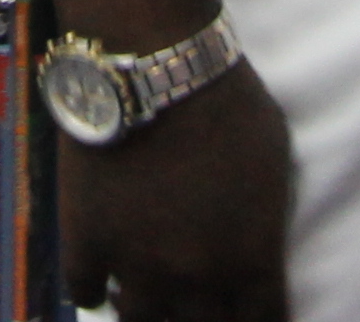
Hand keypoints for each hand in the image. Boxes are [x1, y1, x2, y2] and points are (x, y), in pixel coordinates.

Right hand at [59, 58, 294, 321]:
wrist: (152, 63)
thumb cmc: (226, 98)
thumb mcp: (275, 158)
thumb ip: (266, 216)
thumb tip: (258, 243)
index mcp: (251, 260)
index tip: (248, 313)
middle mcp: (195, 277)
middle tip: (196, 306)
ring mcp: (135, 264)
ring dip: (148, 316)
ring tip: (145, 301)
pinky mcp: (85, 240)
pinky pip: (84, 292)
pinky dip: (95, 292)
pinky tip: (103, 282)